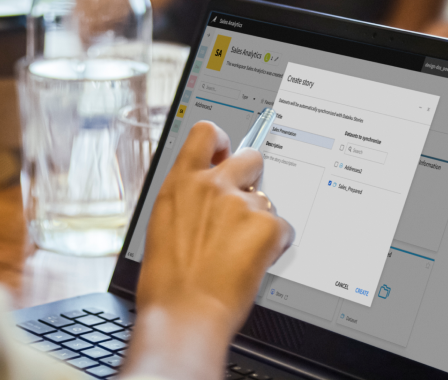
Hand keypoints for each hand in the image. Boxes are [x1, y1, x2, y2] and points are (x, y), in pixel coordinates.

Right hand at [123, 122, 292, 379]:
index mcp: (181, 181)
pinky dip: (275, 246)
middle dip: (253, 178)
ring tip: (240, 253)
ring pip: (268, 200)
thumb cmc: (167, 281)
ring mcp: (241, 203)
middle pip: (252, 157)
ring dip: (261, 220)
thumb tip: (203, 198)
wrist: (184, 314)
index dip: (221, 140)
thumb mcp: (164, 225)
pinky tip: (254, 265)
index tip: (225, 152)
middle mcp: (212, 184)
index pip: (207, 132)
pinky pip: (283, 228)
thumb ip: (187, 200)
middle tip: (245, 208)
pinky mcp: (267, 226)